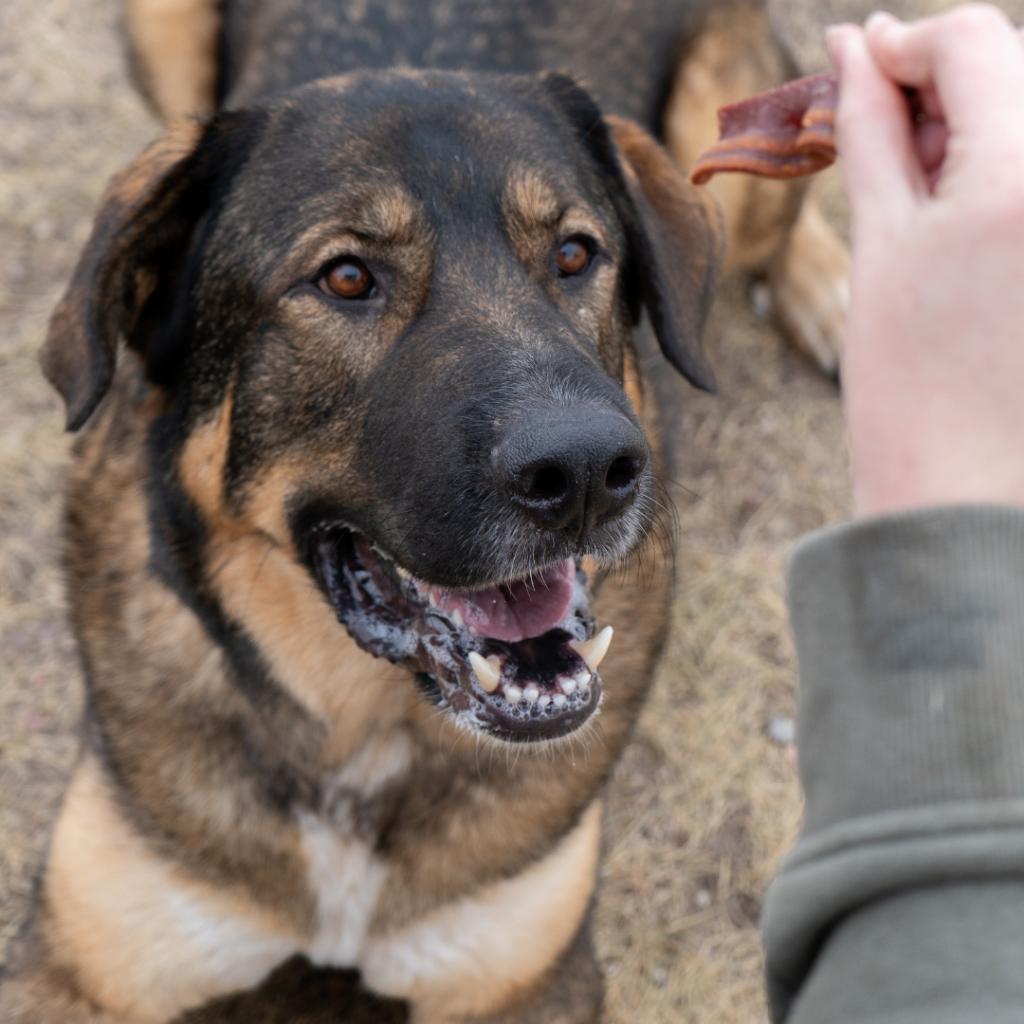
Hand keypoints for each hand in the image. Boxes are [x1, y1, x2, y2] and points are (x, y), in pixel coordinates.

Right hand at [826, 5, 1023, 516]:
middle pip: (1016, 68)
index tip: (853, 63)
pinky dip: (1003, 171)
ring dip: (976, 127)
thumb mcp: (880, 247)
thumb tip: (851, 51)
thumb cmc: (910, 390)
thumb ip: (869, 135)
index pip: (971, 41)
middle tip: (879, 140)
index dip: (902, 45)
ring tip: (922, 195)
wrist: (965, 492)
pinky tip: (966, 219)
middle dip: (942, 85)